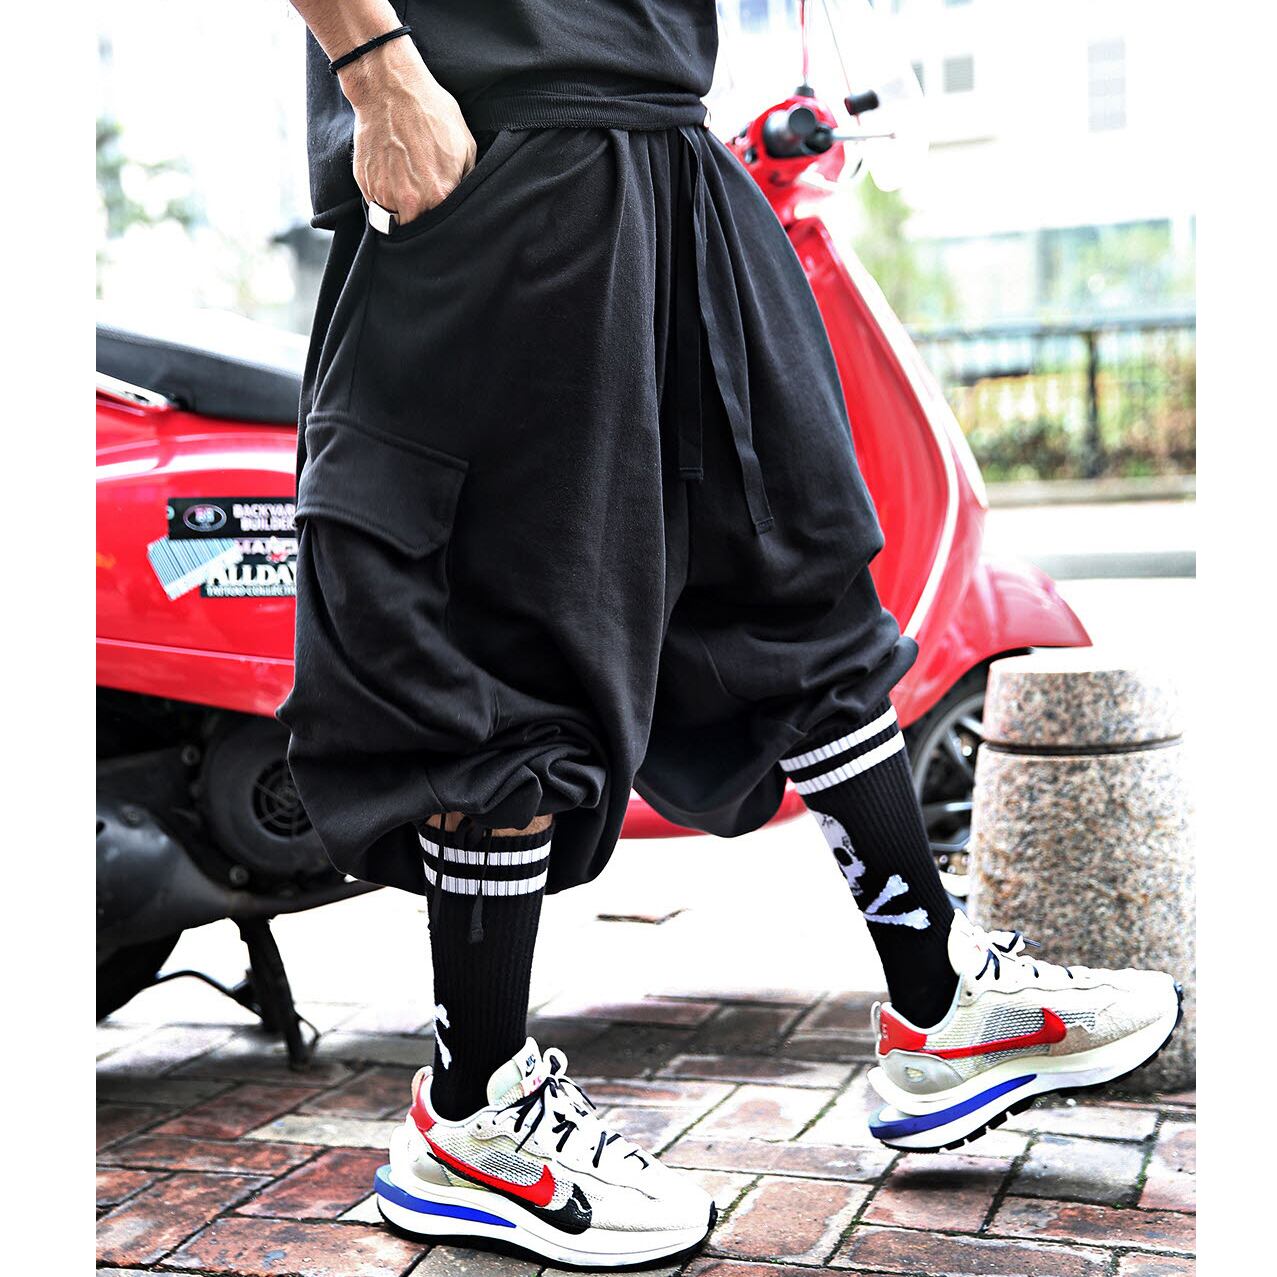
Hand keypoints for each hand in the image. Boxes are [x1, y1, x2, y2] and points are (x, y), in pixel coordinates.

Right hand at [339, 36, 475, 224]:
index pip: (446, 226)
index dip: (446, 221)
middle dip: (423, 219)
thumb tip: (467, 197)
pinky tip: (390, 175)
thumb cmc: (429, 111)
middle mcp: (412, 202)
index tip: (444, 213)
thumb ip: (468, 179)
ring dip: (401, 212)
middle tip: (425, 201)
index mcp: (440, 195)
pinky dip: (383, 197)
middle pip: (419, 228)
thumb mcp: (466, 144)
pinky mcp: (366, 185)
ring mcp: (385, 195)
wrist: (388, 88)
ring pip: (395, 222)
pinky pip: (376, 205)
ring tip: (407, 189)